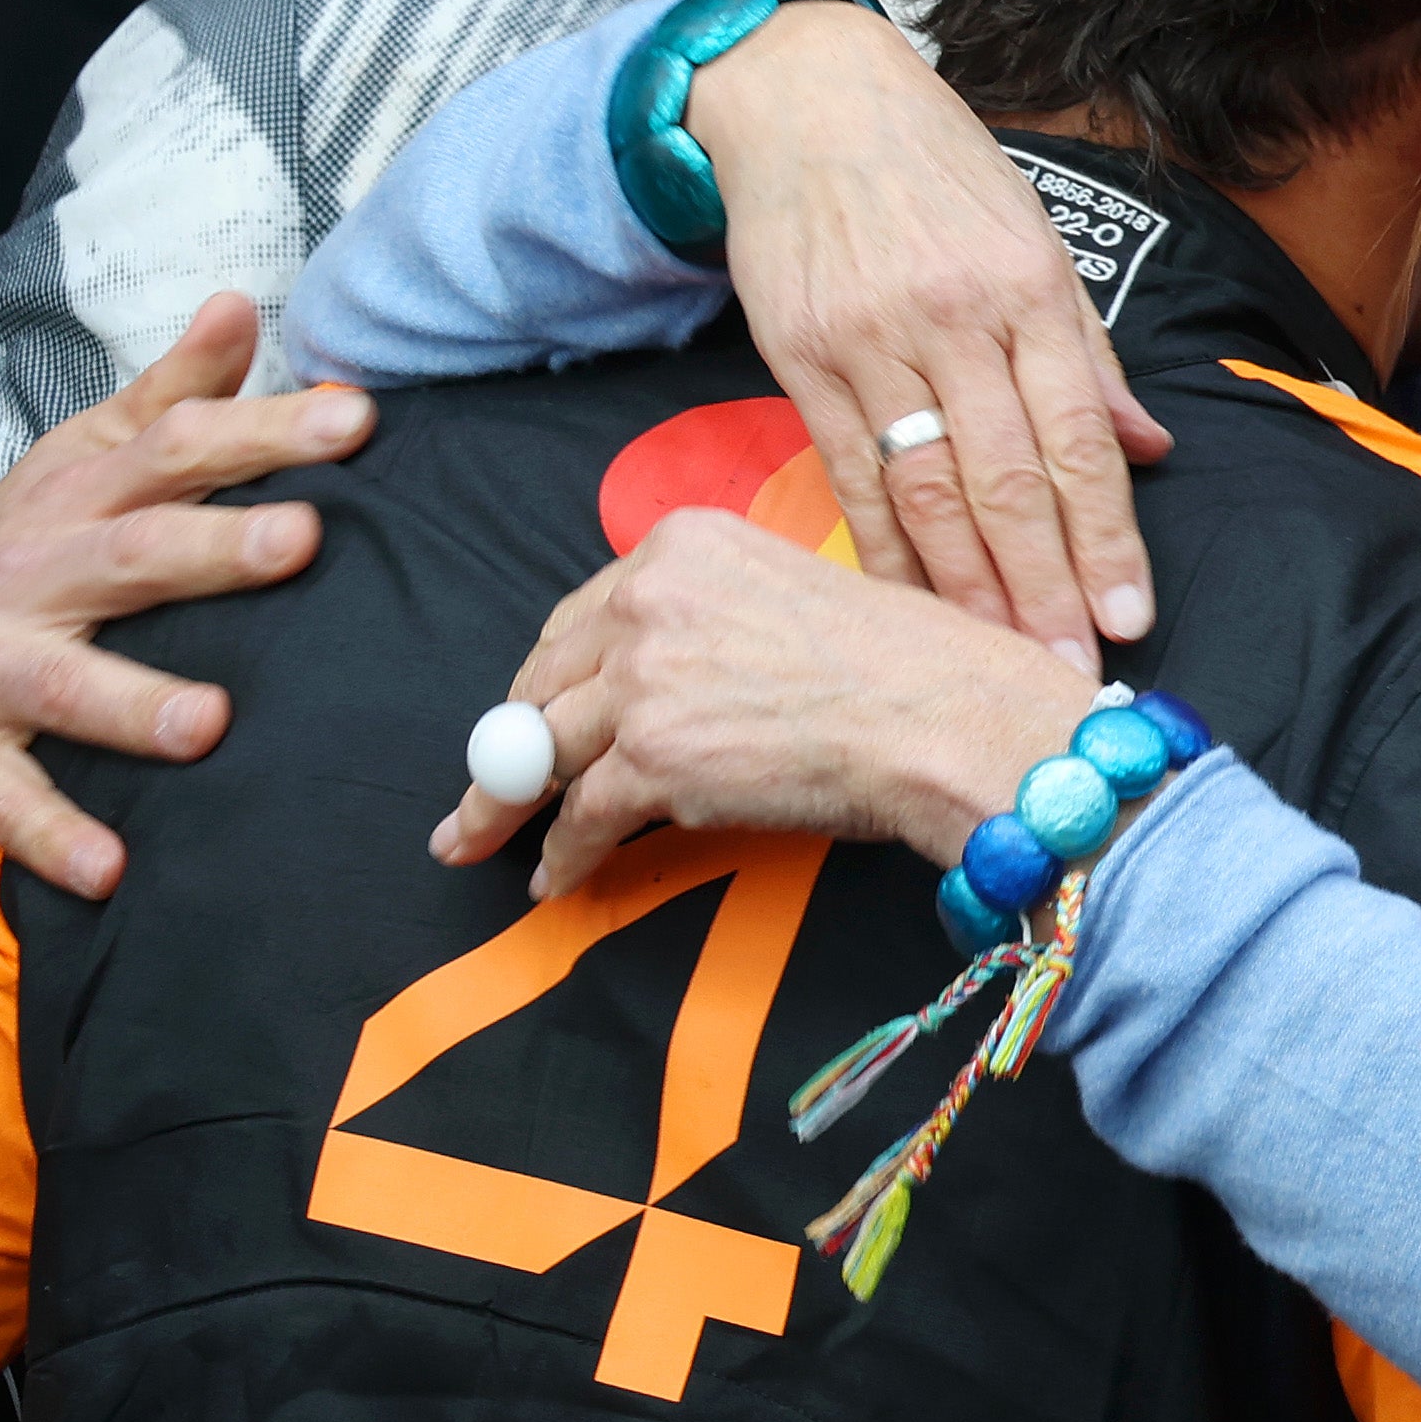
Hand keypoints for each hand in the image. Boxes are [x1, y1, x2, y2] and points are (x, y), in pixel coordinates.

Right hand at [0, 295, 369, 897]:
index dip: (264, 428)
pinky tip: (111, 869)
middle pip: (129, 552)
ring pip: (59, 684)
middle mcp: (29, 571)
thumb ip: (167, 394)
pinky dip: (52, 836)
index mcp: (75, 496)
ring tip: (207, 723)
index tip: (357, 418)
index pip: (177, 447)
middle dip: (214, 546)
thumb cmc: (7, 556)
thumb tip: (240, 307)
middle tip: (301, 543)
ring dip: (132, 704)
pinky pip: (2, 800)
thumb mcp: (73, 464)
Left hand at [427, 510, 1094, 894]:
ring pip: (543, 751)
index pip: (582, 615)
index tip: (532, 711)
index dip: (552, 676)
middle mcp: (647, 600)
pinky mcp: (652, 759)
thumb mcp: (789, 591)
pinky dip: (560, 854)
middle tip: (479, 787)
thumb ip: (710, 618)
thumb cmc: (903, 662)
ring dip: (503, 806)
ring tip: (476, 841)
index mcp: (681, 545)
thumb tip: (670, 682)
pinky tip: (552, 876)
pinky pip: (582, 814)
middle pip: (543, 682)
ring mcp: (643, 680)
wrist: (943, 714)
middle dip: (506, 741)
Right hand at [683, 0, 1173, 659]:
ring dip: (968, 590)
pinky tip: (910, 611)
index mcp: (1026, 290)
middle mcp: (952, 321)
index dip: (1106, 536)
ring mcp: (870, 343)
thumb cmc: (938, 170)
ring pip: (927, 492)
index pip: (1078, 438)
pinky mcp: (802, 361)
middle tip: (1067, 673)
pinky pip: (849, 477)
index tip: (1129, 615)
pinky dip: (881, 553)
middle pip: (1005, 481)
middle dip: (1044, 588)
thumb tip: (1152, 448)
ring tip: (1001, 662)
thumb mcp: (1036, 238)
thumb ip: (1089, 356)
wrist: (807, 101)